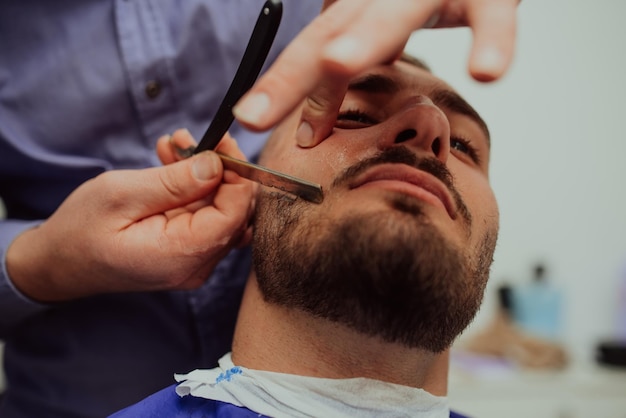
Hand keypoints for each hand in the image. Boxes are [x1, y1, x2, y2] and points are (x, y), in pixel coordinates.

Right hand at [6, 129, 254, 301]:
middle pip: (235, 212)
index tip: (218, 141)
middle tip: (189, 139)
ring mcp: (194, 263)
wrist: (58, 263)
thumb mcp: (121, 195)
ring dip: (206, 175)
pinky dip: (196, 189)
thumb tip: (217, 164)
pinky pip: (206, 217)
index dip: (236, 173)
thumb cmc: (80, 230)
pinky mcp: (188, 254)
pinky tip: (173, 165)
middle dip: (220, 169)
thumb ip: (174, 182)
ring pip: (222, 211)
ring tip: (174, 146)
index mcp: (182, 255)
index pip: (236, 212)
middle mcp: (197, 266)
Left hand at [233, 0, 517, 146]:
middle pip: (333, 35)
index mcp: (360, 7)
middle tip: (254, 114)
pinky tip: (487, 71)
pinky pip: (493, 14)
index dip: (282, 84)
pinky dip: (493, 40)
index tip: (252, 119)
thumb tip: (320, 89)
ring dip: (364, 39)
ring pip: (393, 14)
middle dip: (293, 74)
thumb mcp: (384, 19)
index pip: (314, 47)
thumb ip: (355, 41)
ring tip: (337, 64)